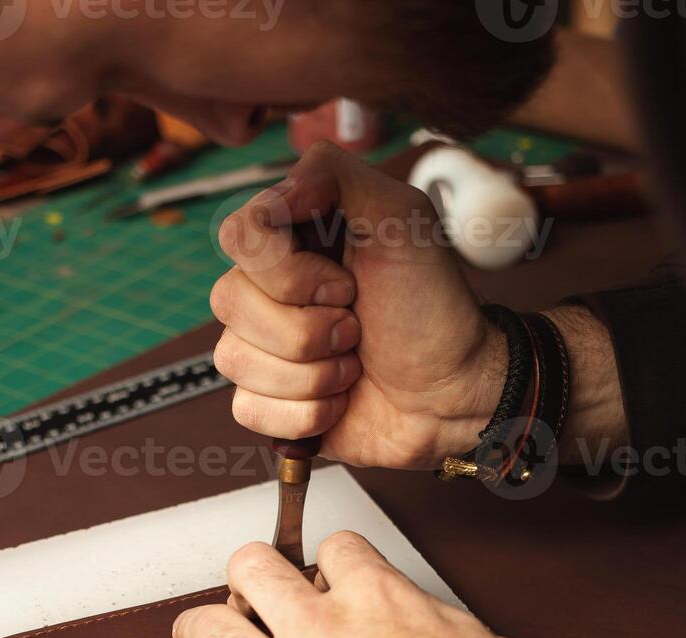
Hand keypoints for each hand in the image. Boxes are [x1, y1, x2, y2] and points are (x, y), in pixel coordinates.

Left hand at [112, 532, 610, 637]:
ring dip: (197, 624)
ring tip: (192, 630)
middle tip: (252, 593)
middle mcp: (320, 631)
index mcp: (380, 602)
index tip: (329, 577)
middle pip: (256, 568)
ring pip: (212, 627)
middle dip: (251, 574)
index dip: (328, 564)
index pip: (336, 551)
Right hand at [211, 141, 626, 469]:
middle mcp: (270, 288)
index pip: (239, 235)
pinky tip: (339, 401)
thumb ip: (336, 175)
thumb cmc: (434, 307)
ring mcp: (265, 346)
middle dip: (309, 328)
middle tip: (358, 328)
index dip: (290, 270)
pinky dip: (305, 414)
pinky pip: (246, 408)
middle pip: (228, 300)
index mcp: (292, 237)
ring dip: (313, 374)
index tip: (348, 284)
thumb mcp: (403, 218)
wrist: (456, 395)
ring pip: (233, 359)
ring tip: (354, 366)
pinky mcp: (268, 401)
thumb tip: (274, 192)